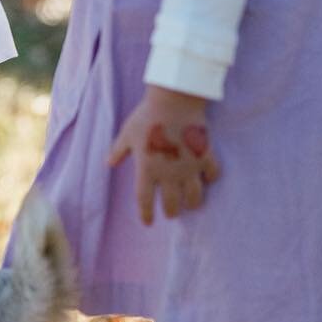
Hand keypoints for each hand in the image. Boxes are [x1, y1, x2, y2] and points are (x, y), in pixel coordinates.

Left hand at [107, 86, 220, 224]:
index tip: (148, 222)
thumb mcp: (127, 133)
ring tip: (190, 204)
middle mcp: (169, 173)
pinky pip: (213, 174)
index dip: (146, 214)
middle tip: (171, 213)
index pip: (144, 200)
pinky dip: (210, 178)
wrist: (174, 99)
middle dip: (171, 212)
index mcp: (147, 169)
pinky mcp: (206, 156)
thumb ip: (118, 151)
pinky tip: (207, 178)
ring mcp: (189, 167)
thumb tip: (109, 163)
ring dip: (192, 203)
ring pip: (195, 197)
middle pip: (171, 204)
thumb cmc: (147, 116)